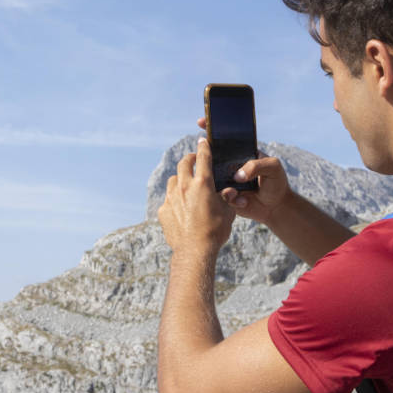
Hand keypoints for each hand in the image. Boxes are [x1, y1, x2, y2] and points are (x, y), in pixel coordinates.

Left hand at [158, 138, 235, 254]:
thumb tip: (228, 191)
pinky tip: (180, 207)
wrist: (195, 251)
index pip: (203, 157)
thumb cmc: (215, 231)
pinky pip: (168, 199)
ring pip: (173, 180)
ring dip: (180, 178)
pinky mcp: (163, 210)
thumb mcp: (228, 212)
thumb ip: (227, 197)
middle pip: (184, 164)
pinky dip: (174, 198)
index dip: (203, 147)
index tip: (202, 141)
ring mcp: (171, 198)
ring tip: (186, 184)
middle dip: (189, 159)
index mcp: (203, 184)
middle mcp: (184, 187)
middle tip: (194, 160)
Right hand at [196, 117, 292, 225]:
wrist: (276, 207)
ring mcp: (227, 181)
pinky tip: (244, 201)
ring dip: (219, 182)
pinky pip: (220, 195)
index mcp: (241, 154)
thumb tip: (237, 175)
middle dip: (203, 154)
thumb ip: (257, 165)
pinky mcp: (227, 196)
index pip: (226, 138)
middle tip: (203, 156)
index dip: (214, 129)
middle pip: (212, 156)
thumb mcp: (273, 167)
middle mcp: (231, 166)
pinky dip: (231, 198)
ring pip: (212, 177)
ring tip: (235, 189)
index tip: (202, 122)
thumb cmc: (276, 183)